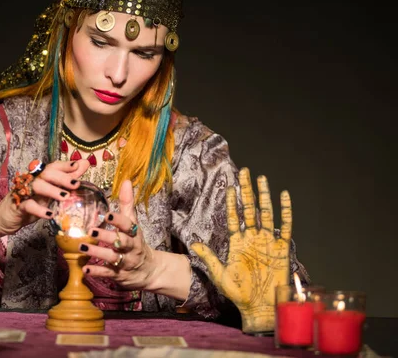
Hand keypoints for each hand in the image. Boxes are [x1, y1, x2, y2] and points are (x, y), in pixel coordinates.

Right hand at [0, 159, 89, 234]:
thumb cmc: (30, 204)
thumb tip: (84, 165)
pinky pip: (28, 205)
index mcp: (40, 177)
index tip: (79, 165)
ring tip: (65, 197)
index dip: (65, 165)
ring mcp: (23, 193)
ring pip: (37, 186)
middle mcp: (32, 181)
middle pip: (46, 173)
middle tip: (76, 184)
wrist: (4, 219)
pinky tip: (50, 215)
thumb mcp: (49, 194)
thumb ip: (66, 180)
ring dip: (52, 190)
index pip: (53, 166)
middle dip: (62, 177)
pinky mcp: (17, 206)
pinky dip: (39, 209)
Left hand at [79, 180, 155, 290]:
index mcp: (134, 233)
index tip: (107, 215)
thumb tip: (125, 181)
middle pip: (121, 242)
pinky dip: (97, 271)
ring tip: (81, 248)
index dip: (118, 220)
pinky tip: (85, 269)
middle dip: (106, 237)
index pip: (128, 225)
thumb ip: (127, 203)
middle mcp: (131, 247)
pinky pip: (108, 273)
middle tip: (91, 231)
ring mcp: (125, 262)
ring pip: (112, 258)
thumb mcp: (133, 223)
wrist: (149, 270)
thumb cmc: (136, 242)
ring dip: (97, 253)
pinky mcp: (119, 275)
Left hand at [191, 167, 291, 333]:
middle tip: (244, 172)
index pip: (234, 216)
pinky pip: (284, 226)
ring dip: (263, 196)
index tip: (229, 185)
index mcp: (237, 242)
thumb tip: (193, 242)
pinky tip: (283, 196)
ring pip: (266, 213)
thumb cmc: (238, 293)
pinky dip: (285, 211)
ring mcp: (267, 242)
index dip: (232, 200)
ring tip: (261, 179)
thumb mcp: (220, 275)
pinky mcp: (281, 249)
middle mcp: (252, 239)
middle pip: (249, 209)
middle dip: (246, 190)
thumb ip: (209, 257)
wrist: (258, 307)